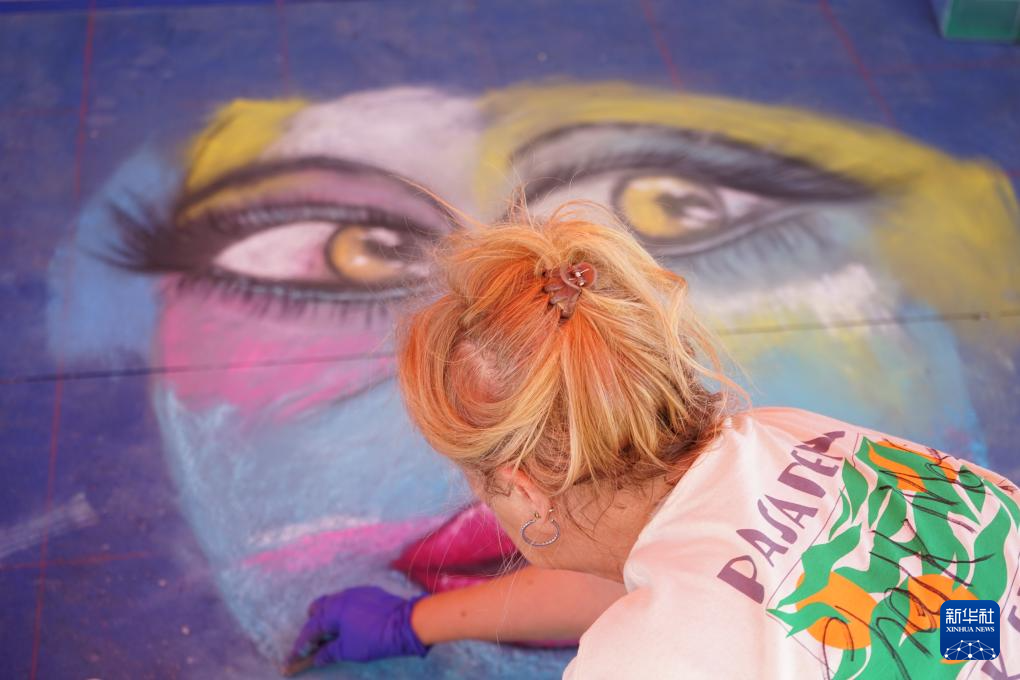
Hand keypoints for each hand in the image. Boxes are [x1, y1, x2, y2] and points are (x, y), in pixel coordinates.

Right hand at [288, 586, 429, 667]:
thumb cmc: (375, 638)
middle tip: (313, 644)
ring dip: (328, 617)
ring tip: (331, 634)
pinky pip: (348, 600)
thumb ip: (329, 652)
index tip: (293, 659)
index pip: (311, 629)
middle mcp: (342, 597)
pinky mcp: (369, 592)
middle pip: (318, 609)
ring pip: (334, 602)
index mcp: (333, 610)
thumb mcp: (348, 650)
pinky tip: (349, 624)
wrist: (407, 623)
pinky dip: (343, 612)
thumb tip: (316, 657)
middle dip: (312, 626)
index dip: (301, 646)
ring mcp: (356, 592)